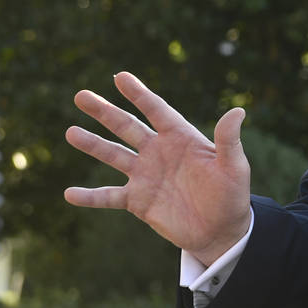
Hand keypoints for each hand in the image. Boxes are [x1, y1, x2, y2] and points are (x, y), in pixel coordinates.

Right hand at [64, 72, 251, 265]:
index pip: (156, 110)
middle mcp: (159, 152)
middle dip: (104, 111)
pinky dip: (90, 196)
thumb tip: (238, 111)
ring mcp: (145, 175)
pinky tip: (69, 193)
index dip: (139, 93)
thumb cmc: (232, 195)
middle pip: (127, 126)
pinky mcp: (138, 201)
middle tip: (81, 95)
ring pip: (113, 155)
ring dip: (92, 144)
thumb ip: (228, 141)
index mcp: (181, 138)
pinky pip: (109, 197)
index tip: (120, 76)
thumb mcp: (234, 167)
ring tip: (70, 132)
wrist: (221, 231)